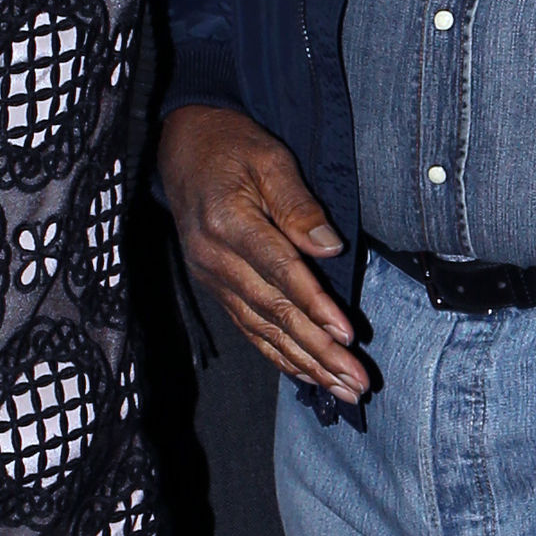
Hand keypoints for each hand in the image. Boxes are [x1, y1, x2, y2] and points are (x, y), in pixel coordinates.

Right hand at [160, 105, 366, 398]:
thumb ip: (297, 205)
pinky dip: (278, 355)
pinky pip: (248, 327)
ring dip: (304, 363)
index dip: (314, 306)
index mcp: (228, 223)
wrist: (181, 145)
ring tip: (341, 390)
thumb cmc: (231, 146)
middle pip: (273, 312)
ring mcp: (211, 277)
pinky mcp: (214, 286)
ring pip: (262, 329)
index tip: (347, 335)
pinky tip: (305, 375)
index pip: (279, 272)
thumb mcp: (269, 159)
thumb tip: (330, 248)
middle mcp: (214, 258)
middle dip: (319, 352)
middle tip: (355, 382)